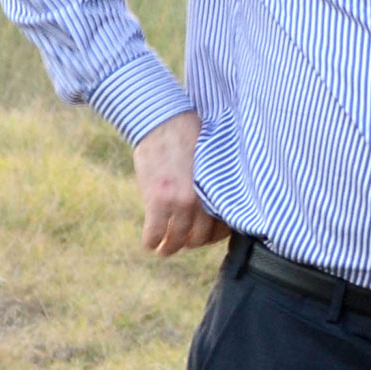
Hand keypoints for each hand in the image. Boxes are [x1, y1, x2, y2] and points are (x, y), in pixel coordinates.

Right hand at [131, 111, 225, 255]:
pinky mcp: (157, 200)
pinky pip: (154, 233)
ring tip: (164, 249)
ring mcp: (179, 202)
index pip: (221, 229)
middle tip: (181, 242)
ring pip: (176, 240)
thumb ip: (216, 186)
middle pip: (198, 238)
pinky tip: (149, 244)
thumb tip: (219, 206)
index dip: (211, 237)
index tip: (203, 237)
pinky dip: (150, 242)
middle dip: (189, 243)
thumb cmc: (189, 135)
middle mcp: (202, 200)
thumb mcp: (212, 163)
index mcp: (217, 191)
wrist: (162, 120)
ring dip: (169, 248)